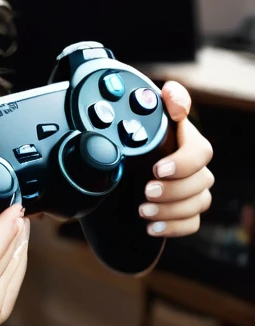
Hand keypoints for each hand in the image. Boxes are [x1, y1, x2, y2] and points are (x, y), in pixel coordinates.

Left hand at [137, 81, 214, 237]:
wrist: (125, 146)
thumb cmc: (140, 123)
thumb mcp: (147, 107)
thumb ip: (165, 98)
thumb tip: (174, 98)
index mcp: (186, 138)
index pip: (199, 151)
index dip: (183, 162)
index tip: (157, 168)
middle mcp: (193, 163)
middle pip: (200, 182)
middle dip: (174, 190)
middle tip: (147, 190)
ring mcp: (193, 186)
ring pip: (198, 203)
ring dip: (171, 210)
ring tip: (143, 210)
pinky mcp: (186, 206)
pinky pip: (192, 223)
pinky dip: (173, 227)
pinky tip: (152, 227)